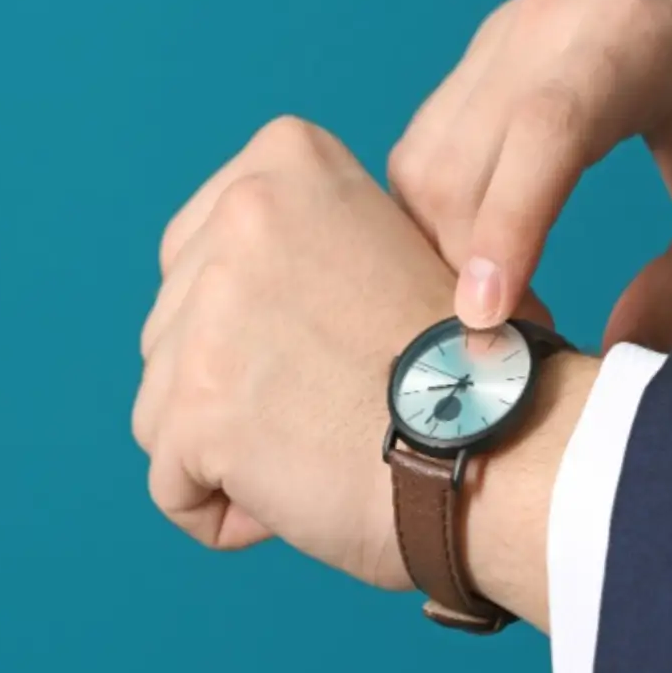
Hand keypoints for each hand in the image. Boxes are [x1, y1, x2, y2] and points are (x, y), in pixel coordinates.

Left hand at [135, 116, 598, 625]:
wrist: (510, 448)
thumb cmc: (466, 370)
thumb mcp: (381, 248)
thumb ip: (296, 250)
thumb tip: (224, 305)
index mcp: (284, 162)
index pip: (193, 257)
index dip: (247, 324)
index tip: (320, 346)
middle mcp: (237, 218)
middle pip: (171, 330)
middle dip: (231, 386)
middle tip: (331, 405)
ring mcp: (208, 315)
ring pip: (162, 405)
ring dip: (226, 448)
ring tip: (318, 451)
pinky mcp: (197, 409)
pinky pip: (172, 483)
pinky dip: (224, 510)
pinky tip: (295, 499)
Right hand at [388, 0, 671, 350]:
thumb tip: (614, 356)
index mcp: (633, 35)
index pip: (545, 130)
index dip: (506, 227)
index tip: (485, 317)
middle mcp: (543, 24)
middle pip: (458, 163)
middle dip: (467, 267)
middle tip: (519, 338)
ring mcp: (495, 37)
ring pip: (421, 163)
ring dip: (439, 247)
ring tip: (502, 299)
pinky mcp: (473, 60)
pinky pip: (422, 152)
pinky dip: (434, 217)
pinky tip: (478, 252)